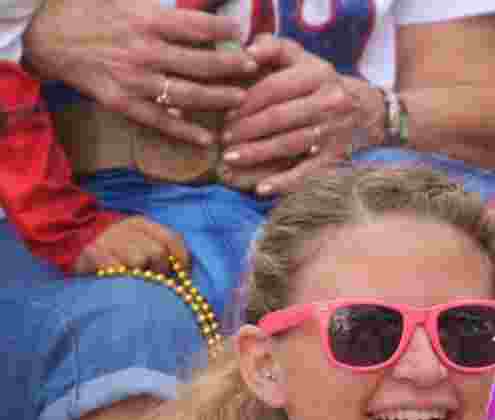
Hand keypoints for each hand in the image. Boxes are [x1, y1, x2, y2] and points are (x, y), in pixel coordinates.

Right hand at [24, 0, 257, 146]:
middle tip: (252, 66)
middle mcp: (145, 50)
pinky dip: (185, 131)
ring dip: (218, 98)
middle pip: (200, 62)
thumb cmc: (91, 12)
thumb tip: (197, 6)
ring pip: (187, 93)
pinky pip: (161, 121)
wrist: (48, 37)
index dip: (223, 28)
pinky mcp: (124, 102)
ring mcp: (136, 80)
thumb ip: (162, 6)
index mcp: (147, 20)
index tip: (241, 31)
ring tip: (241, 99)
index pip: (196, 25)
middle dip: (231, 65)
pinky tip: (208, 138)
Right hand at [74, 216, 189, 276]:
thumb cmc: (111, 245)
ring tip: (133, 278)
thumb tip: (181, 269)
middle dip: (159, 270)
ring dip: (141, 274)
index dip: (182, 258)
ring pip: (140, 259)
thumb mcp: (135, 238)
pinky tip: (120, 279)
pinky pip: (119, 269)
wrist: (68, 236)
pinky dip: (123, 277)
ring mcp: (110, 240)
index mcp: (140, 224)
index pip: (172, 238)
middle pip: (158, 252)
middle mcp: (126, 228)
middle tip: (152, 279)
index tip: (183, 274)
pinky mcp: (95, 252)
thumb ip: (157, 246)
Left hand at [219, 35, 387, 195]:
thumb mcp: (302, 59)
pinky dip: (283, 182)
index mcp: (318, 74)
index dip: (246, 102)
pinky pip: (307, 173)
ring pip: (289, 145)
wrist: (366, 112)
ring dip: (257, 154)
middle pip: (279, 117)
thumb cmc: (320, 83)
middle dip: (247, 129)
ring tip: (231, 159)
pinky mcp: (336, 157)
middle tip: (224, 138)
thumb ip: (273, 49)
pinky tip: (261, 189)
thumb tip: (246, 51)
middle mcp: (329, 102)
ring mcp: (334, 132)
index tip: (227, 112)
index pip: (274, 88)